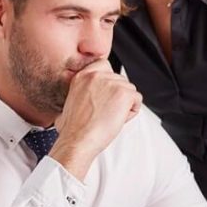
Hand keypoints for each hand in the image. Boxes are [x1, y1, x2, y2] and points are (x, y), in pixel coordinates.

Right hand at [49, 59, 142, 179]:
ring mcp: (112, 83)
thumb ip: (80, 92)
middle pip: (120, 80)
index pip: (104, 65)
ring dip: (124, 105)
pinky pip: (137, 100)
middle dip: (117, 97)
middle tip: (105, 113)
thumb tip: (84, 97)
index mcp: (82, 75)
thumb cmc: (72, 129)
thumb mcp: (69, 101)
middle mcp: (97, 75)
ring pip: (130, 90)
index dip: (109, 81)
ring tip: (109, 117)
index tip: (106, 95)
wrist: (77, 140)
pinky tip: (117, 120)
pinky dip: (131, 112)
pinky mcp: (124, 93)